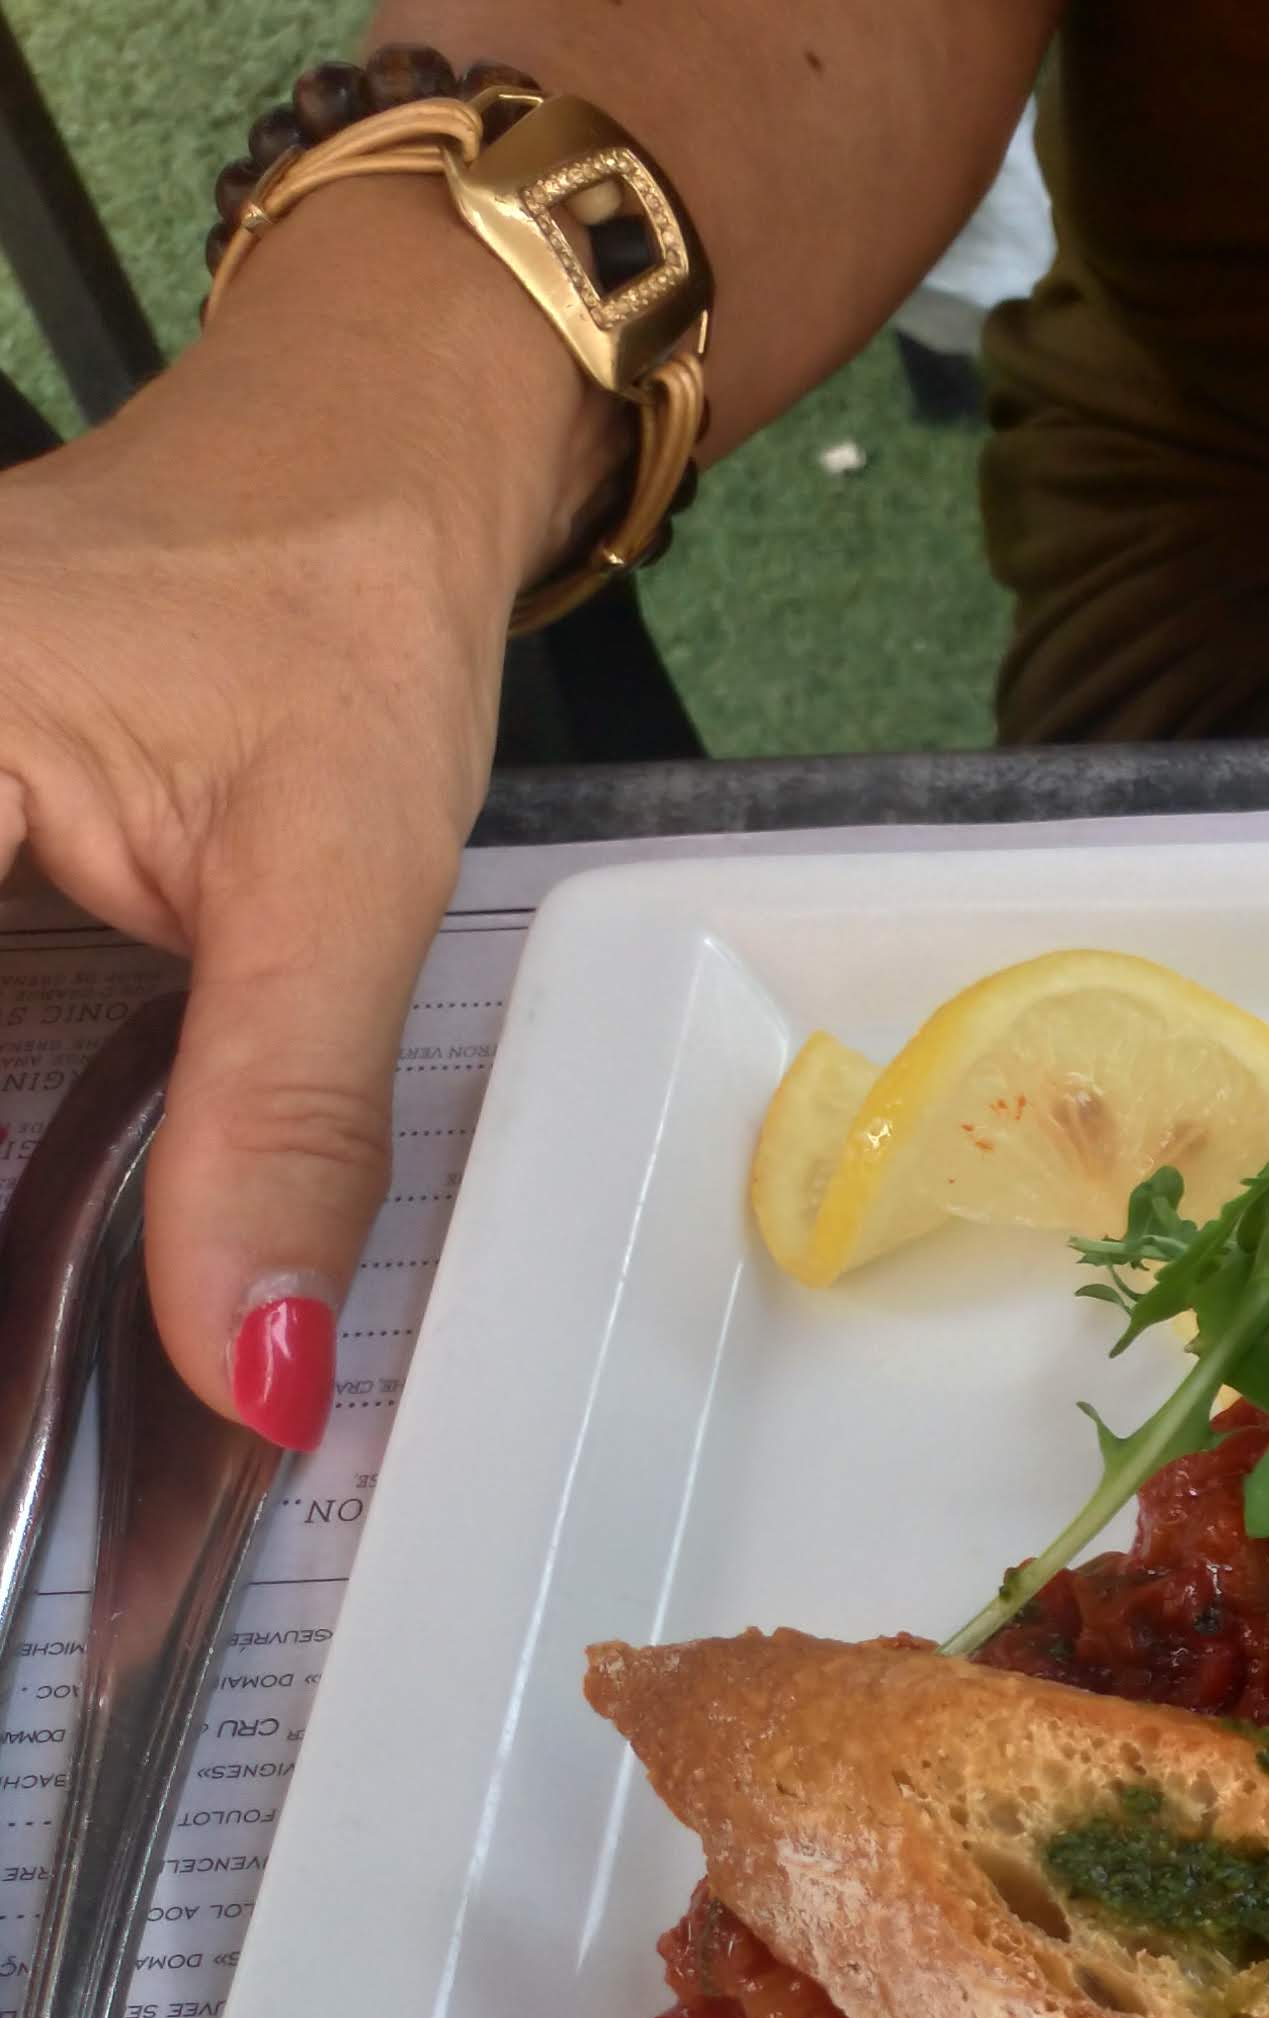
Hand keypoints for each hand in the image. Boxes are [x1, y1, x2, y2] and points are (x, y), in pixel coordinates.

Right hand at [0, 181, 600, 1440]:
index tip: (27, 1397)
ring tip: (52, 1381)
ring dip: (7, 1189)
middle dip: (5, 1214)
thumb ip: (279, 1129)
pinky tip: (43, 1212)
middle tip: (54, 1424)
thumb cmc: (341, 609)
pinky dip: (4, 1115)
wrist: (350, 458)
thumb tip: (249, 1373)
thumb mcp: (338, 883)